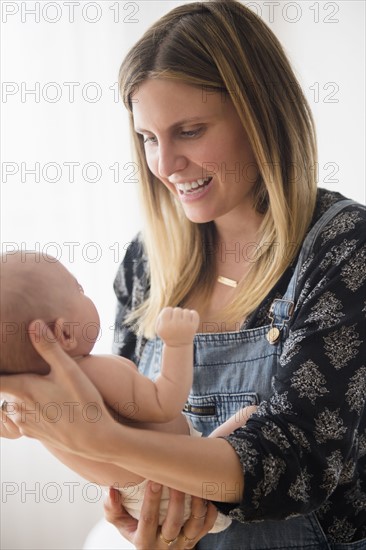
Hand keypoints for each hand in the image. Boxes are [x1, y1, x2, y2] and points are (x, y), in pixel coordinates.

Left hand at [0, 320, 111, 455]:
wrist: (97, 439)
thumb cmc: (84, 402)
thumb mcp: (69, 370)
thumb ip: (49, 347)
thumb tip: (33, 324)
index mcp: (23, 389)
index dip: (0, 369)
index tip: (5, 361)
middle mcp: (17, 408)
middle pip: (4, 390)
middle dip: (12, 379)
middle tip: (36, 373)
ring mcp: (24, 423)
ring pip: (11, 404)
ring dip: (20, 395)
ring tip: (42, 387)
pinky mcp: (32, 434)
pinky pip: (21, 418)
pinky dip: (27, 409)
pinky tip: (49, 404)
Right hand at [104, 483, 216, 548]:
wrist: (155, 549)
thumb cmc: (136, 528)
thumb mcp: (121, 523)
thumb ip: (113, 509)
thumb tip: (112, 490)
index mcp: (143, 541)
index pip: (147, 520)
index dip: (151, 500)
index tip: (153, 478)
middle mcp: (164, 546)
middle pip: (173, 523)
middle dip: (176, 499)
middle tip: (176, 477)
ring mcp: (183, 544)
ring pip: (194, 526)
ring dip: (196, 504)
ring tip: (194, 483)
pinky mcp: (195, 540)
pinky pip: (207, 527)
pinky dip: (210, 511)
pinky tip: (207, 495)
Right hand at [156, 308, 199, 346]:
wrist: (178, 345)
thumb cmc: (168, 333)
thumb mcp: (159, 328)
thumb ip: (161, 316)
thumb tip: (169, 309)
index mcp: (165, 326)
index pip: (167, 310)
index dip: (168, 313)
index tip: (169, 319)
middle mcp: (175, 326)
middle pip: (177, 310)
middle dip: (176, 314)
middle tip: (176, 321)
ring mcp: (185, 326)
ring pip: (186, 311)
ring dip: (184, 314)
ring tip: (182, 321)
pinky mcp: (193, 327)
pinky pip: (194, 313)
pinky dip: (193, 314)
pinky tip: (189, 320)